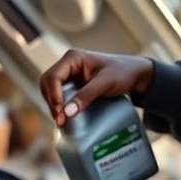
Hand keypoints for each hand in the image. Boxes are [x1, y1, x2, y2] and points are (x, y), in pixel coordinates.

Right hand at [39, 50, 153, 126]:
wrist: (133, 74)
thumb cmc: (122, 73)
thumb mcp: (106, 83)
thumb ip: (87, 95)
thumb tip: (67, 112)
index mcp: (73, 58)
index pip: (53, 77)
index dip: (53, 95)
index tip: (60, 113)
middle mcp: (67, 65)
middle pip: (47, 83)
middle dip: (51, 102)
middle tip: (60, 120)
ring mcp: (69, 75)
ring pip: (50, 90)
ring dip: (53, 105)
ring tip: (62, 121)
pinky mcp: (72, 85)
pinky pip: (59, 95)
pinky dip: (59, 106)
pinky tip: (65, 117)